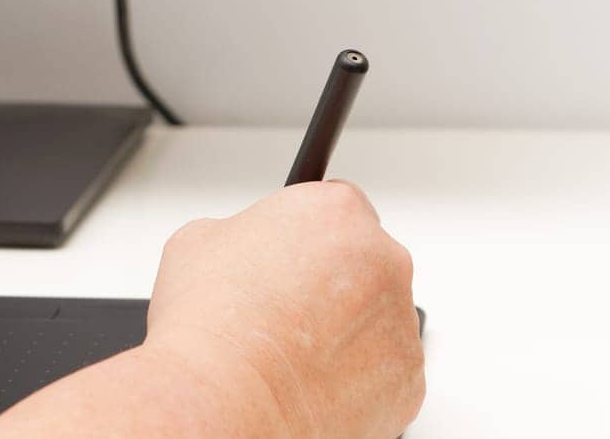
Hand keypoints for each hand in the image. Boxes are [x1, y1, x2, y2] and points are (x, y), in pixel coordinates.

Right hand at [144, 180, 424, 438]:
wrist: (226, 402)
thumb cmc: (210, 323)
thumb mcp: (200, 240)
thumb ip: (241, 233)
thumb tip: (246, 252)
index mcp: (338, 212)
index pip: (338, 206)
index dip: (309, 233)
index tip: (293, 253)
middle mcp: (384, 260)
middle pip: (365, 261)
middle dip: (332, 281)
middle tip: (284, 308)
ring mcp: (402, 324)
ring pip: (377, 319)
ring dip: (346, 330)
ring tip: (290, 353)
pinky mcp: (409, 383)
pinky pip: (386, 372)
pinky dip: (357, 378)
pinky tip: (309, 383)